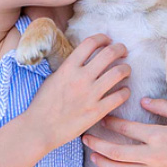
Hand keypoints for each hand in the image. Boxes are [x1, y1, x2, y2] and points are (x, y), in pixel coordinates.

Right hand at [26, 34, 130, 151]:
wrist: (40, 129)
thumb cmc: (43, 103)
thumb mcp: (53, 78)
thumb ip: (70, 67)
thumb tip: (84, 59)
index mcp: (68, 67)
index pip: (90, 43)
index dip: (103, 38)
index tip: (108, 40)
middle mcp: (81, 78)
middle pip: (109, 53)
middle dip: (120, 48)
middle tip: (123, 51)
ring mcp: (90, 95)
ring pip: (119, 72)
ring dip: (126, 68)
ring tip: (126, 70)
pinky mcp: (97, 111)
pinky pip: (120, 96)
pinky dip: (126, 91)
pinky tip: (124, 91)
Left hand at [83, 97, 166, 166]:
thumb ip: (163, 106)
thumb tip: (143, 100)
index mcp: (159, 136)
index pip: (127, 128)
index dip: (111, 122)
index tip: (103, 118)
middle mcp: (154, 156)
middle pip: (116, 152)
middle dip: (97, 145)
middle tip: (85, 138)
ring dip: (104, 163)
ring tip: (93, 155)